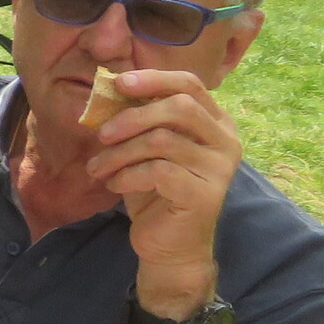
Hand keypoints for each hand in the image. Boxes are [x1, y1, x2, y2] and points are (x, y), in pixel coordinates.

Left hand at [84, 68, 238, 310]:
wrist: (170, 245)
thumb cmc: (155, 191)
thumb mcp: (144, 149)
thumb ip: (138, 119)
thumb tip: (107, 88)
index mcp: (215, 122)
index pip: (189, 84)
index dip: (153, 79)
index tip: (118, 83)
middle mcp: (225, 141)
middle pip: (179, 107)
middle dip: (132, 116)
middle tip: (101, 135)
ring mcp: (220, 168)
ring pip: (162, 140)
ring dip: (120, 152)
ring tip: (98, 168)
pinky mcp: (205, 194)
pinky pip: (158, 171)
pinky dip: (127, 175)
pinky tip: (115, 185)